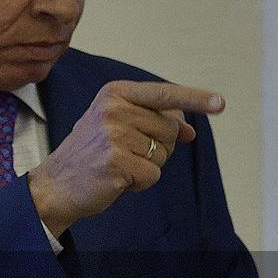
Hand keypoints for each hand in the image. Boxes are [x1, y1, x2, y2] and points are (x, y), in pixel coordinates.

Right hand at [28, 81, 224, 236]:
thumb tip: (189, 130)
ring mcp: (114, 136)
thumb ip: (151, 120)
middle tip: (127, 153)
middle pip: (170, 129)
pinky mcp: (116, 163)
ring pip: (164, 154)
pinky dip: (140, 184)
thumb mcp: (116, 124)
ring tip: (119, 165)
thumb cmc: (91, 153)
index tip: (220, 103)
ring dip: (148, 166)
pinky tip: (117, 180)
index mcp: (114, 93)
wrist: (56, 184)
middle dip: (159, 147)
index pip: (163, 94)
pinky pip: (153, 175)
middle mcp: (114, 110)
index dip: (195, 99)